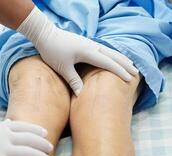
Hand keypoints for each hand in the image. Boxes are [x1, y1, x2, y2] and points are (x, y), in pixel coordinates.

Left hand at [17, 7, 137, 95]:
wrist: (45, 35)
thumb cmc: (53, 51)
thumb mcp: (63, 68)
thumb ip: (73, 80)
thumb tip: (81, 94)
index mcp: (88, 52)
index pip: (108, 63)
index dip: (119, 71)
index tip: (129, 78)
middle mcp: (92, 46)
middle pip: (113, 55)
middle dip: (125, 64)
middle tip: (136, 72)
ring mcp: (89, 43)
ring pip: (109, 50)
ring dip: (120, 58)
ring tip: (130, 64)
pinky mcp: (85, 43)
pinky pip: (103, 49)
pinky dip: (111, 54)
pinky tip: (112, 57)